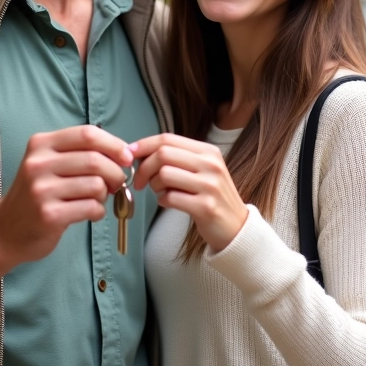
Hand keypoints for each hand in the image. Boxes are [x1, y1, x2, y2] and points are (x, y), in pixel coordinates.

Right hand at [0, 125, 132, 266]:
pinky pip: (91, 207)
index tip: (127, 157)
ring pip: (96, 185)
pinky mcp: (48, 215)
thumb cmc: (37, 194)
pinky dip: (98, 212)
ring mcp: (41, 190)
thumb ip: (80, 153)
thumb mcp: (49, 164)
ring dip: (105, 195)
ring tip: (95, 200)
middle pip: (95, 160)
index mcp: (41, 144)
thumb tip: (125, 153)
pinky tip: (89, 213)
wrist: (5, 230)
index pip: (87, 134)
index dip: (114, 144)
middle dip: (115, 173)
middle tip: (116, 183)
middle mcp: (38, 164)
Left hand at [131, 133, 248, 252]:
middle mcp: (211, 165)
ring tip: (160, 192)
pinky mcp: (205, 207)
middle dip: (143, 168)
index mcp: (208, 151)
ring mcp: (210, 185)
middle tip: (139, 181)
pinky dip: (162, 200)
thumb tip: (139, 152)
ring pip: (164, 175)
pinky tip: (168, 202)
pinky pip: (170, 198)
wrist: (236, 226)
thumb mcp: (201, 170)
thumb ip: (177, 158)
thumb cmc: (211, 196)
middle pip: (163, 154)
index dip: (144, 145)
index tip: (129, 154)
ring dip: (154, 185)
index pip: (168, 139)